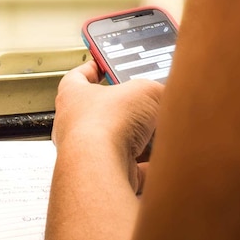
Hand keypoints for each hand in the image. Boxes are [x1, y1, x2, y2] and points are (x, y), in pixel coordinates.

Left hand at [52, 60, 163, 191]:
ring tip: (160, 132)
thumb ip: (155, 89)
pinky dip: (148, 168)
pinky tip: (164, 162)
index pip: (79, 76)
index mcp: (72, 95)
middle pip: (103, 112)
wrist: (99, 167)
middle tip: (147, 104)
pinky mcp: (103, 175)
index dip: (94, 68)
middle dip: (128, 110)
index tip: (105, 65)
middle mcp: (75, 124)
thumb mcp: (143, 91)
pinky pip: (130, 170)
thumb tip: (166, 93)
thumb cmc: (103, 124)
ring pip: (117, 143)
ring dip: (139, 140)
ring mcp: (87, 152)